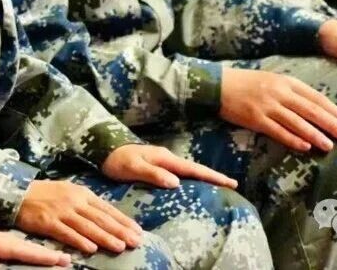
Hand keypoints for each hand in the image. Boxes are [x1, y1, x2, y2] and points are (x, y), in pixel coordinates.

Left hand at [0, 210, 71, 268]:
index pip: (16, 248)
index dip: (38, 255)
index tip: (61, 259)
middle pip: (22, 247)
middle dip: (44, 253)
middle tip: (67, 260)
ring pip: (17, 246)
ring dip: (36, 251)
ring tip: (55, 256)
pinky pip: (7, 247)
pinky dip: (22, 250)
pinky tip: (26, 253)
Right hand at [16, 180, 142, 255]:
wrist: (19, 193)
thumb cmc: (47, 194)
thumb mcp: (70, 192)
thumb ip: (87, 204)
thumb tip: (108, 217)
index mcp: (82, 193)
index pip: (107, 209)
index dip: (123, 221)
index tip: (138, 231)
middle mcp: (74, 201)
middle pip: (101, 218)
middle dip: (120, 230)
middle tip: (135, 241)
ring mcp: (61, 211)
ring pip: (87, 226)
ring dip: (105, 237)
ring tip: (119, 246)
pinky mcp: (48, 222)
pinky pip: (66, 233)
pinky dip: (79, 241)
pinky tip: (91, 248)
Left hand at [102, 144, 236, 189]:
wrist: (104, 150)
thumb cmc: (117, 160)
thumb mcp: (134, 167)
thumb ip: (154, 174)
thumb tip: (176, 182)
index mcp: (165, 158)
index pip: (193, 169)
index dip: (212, 176)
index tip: (230, 182)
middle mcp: (167, 158)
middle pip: (195, 168)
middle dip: (213, 176)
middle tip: (232, 185)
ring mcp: (162, 161)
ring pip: (188, 170)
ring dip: (203, 177)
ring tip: (218, 186)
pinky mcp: (156, 166)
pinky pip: (179, 173)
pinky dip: (191, 178)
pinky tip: (192, 185)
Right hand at [218, 66, 336, 152]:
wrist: (219, 85)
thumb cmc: (247, 82)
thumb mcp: (272, 79)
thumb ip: (291, 90)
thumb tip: (314, 105)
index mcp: (286, 81)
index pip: (315, 97)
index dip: (332, 111)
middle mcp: (279, 92)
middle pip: (310, 110)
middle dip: (330, 124)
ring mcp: (267, 106)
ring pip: (297, 123)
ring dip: (315, 135)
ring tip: (329, 145)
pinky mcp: (256, 119)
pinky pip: (278, 131)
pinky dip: (293, 139)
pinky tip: (305, 147)